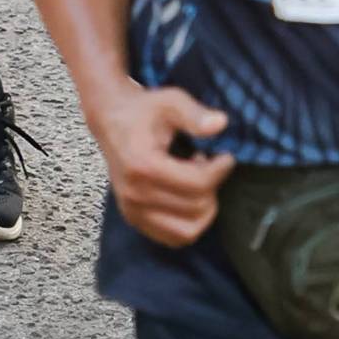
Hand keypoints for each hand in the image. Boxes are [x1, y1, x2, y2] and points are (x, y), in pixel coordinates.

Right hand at [93, 82, 234, 245]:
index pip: (197, 184)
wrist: (112, 122)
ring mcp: (132, 211)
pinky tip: (187, 195)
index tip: (225, 156)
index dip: (220, 170)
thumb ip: (194, 114)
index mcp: (141, 165)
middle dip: (212, 186)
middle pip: (196, 207)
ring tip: (197, 182)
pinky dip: (190, 223)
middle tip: (206, 163)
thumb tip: (221, 123)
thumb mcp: (170, 101)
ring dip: (203, 209)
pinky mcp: (135, 220)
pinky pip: (174, 238)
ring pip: (187, 232)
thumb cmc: (145, 111)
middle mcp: (134, 194)